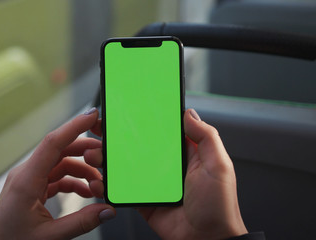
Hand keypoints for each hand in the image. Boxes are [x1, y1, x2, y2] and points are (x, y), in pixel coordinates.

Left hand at [0, 108, 114, 239]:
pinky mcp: (31, 190)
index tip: (92, 115)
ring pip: (60, 165)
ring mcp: (27, 182)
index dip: (74, 126)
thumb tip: (107, 211)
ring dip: (82, 171)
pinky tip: (85, 192)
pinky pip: (56, 177)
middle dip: (85, 151)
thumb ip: (81, 222)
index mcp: (25, 181)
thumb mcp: (49, 237)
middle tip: (106, 156)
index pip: (53, 143)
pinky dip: (73, 182)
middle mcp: (25, 176)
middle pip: (60, 151)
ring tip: (98, 185)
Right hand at [88, 108, 247, 238]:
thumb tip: (189, 113)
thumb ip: (206, 137)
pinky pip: (124, 188)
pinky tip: (100, 179)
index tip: (128, 108)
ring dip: (109, 158)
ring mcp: (154, 182)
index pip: (163, 130)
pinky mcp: (144, 198)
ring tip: (95, 154)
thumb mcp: (218, 166)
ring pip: (127, 165)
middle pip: (140, 145)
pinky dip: (109, 184)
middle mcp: (168, 165)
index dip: (147, 118)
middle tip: (102, 128)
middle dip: (119, 136)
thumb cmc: (219, 207)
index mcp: (186, 153)